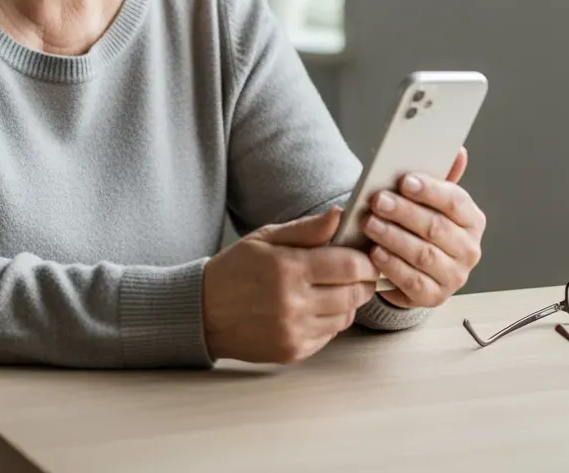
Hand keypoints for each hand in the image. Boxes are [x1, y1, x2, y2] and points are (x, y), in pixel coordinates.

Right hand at [202, 207, 379, 363]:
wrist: (203, 313)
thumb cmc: (234, 270)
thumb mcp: (265, 238)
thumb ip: (307, 228)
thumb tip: (340, 215)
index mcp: (288, 269)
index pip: (350, 266)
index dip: (365, 260)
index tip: (365, 255)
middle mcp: (294, 303)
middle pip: (355, 293)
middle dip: (363, 281)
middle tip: (355, 272)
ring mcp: (294, 331)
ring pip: (346, 316)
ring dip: (348, 301)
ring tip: (332, 288)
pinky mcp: (293, 351)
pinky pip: (330, 335)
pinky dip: (330, 320)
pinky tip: (314, 308)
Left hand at [361, 147, 484, 308]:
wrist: (416, 268)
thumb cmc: (421, 226)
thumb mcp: (431, 201)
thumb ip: (441, 178)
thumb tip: (459, 151)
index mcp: (472, 220)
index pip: (456, 201)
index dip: (430, 190)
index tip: (404, 180)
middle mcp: (469, 250)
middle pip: (436, 227)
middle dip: (404, 212)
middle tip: (378, 201)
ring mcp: (455, 276)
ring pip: (423, 254)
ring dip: (393, 237)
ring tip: (370, 223)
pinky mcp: (435, 297)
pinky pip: (413, 281)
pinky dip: (392, 266)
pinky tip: (374, 253)